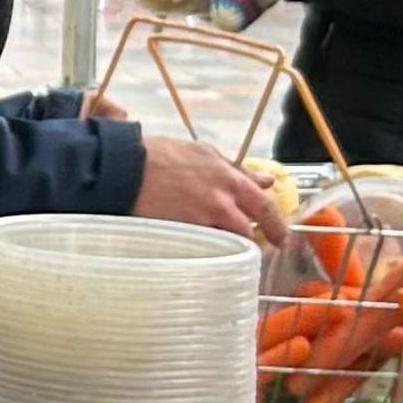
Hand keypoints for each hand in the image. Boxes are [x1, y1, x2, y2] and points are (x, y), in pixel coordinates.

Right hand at [132, 133, 288, 245]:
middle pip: (250, 230)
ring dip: (232, 246)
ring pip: (229, 242)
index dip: (276, 224)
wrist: (122, 168)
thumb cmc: (158, 154)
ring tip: (228, 249)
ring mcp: (201, 220)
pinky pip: (205, 247)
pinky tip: (204, 249)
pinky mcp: (183, 234)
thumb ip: (236, 168)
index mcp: (228, 178)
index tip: (281, 236)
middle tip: (262, 251)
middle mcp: (220, 202)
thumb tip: (266, 181)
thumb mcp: (201, 152)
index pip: (265, 205)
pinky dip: (209, 249)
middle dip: (259, 241)